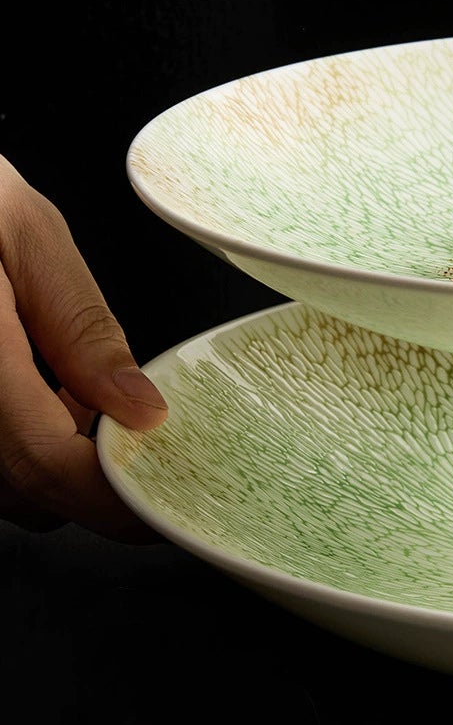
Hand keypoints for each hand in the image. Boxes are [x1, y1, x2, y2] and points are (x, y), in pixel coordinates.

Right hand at [0, 155, 166, 539]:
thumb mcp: (21, 231)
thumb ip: (80, 329)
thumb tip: (141, 411)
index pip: (45, 464)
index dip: (112, 493)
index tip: (165, 486)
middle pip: (21, 490)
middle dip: (88, 475)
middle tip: (132, 422)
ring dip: (47, 461)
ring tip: (70, 391)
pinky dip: (11, 442)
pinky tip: (27, 388)